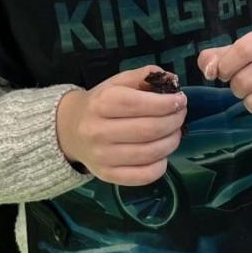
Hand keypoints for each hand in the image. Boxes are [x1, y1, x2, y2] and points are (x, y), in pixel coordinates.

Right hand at [55, 68, 187, 183]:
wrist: (70, 130)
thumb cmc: (100, 103)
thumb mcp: (117, 83)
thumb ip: (143, 76)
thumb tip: (172, 80)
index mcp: (102, 103)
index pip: (139, 104)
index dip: (167, 103)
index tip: (180, 100)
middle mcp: (98, 131)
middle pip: (149, 130)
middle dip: (174, 121)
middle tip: (180, 115)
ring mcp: (102, 157)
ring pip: (150, 153)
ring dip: (172, 141)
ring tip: (174, 132)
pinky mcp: (108, 176)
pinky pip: (144, 176)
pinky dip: (161, 165)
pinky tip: (162, 153)